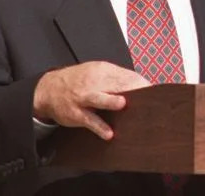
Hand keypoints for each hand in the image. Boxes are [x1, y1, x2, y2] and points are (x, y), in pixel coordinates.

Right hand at [33, 61, 150, 139]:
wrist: (49, 88)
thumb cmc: (80, 81)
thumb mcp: (97, 72)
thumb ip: (118, 78)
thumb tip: (142, 85)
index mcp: (102, 71)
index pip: (126, 75)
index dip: (140, 83)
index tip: (155, 91)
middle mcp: (94, 83)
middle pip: (116, 85)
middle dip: (131, 91)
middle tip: (148, 100)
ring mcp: (84, 98)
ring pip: (99, 98)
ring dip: (110, 101)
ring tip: (122, 104)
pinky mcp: (76, 114)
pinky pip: (89, 120)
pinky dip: (99, 127)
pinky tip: (109, 133)